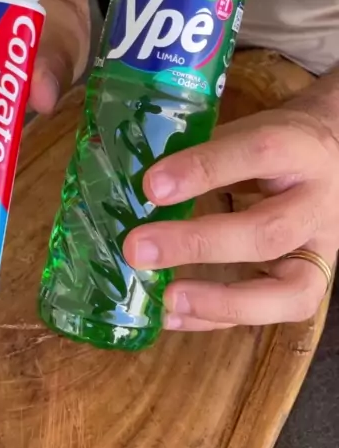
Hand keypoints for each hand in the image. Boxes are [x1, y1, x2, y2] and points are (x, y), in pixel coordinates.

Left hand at [124, 108, 337, 330]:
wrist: (335, 160)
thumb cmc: (277, 143)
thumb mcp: (248, 130)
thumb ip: (201, 149)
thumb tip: (128, 169)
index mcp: (298, 149)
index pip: (256, 154)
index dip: (203, 170)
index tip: (150, 185)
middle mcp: (317, 203)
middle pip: (267, 231)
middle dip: (198, 244)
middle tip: (138, 249)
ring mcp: (322, 250)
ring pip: (287, 289)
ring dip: (218, 300)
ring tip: (165, 299)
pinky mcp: (312, 283)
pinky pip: (272, 313)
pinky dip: (218, 318)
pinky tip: (172, 315)